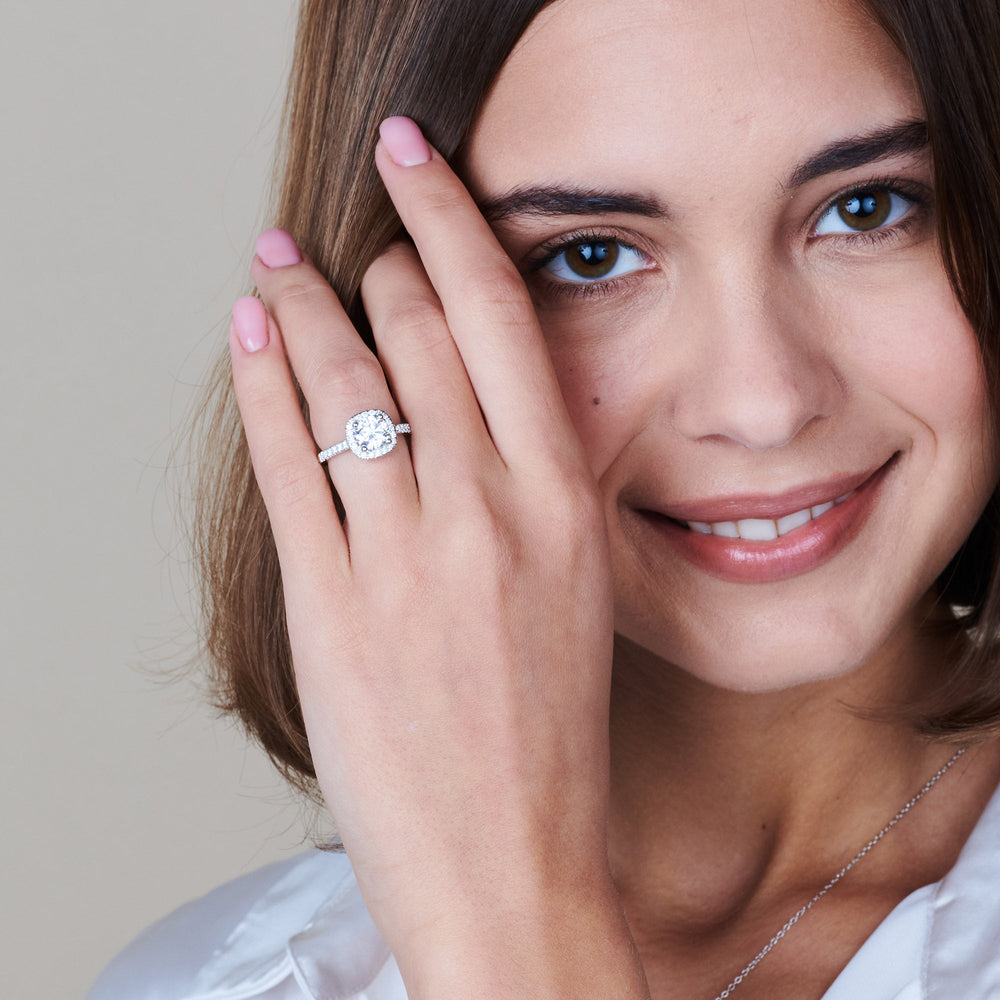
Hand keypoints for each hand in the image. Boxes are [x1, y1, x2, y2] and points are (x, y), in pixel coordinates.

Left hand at [229, 117, 645, 998]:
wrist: (517, 865)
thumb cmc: (552, 738)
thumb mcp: (579, 590)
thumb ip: (535, 491)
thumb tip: (477, 407)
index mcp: (562, 502)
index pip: (503, 319)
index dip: (452, 223)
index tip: (421, 167)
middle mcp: (489, 512)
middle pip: (417, 332)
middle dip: (374, 262)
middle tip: (351, 234)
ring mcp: (406, 558)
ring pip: (344, 384)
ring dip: (301, 307)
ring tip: (277, 263)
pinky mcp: (333, 608)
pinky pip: (290, 466)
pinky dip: (261, 390)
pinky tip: (247, 340)